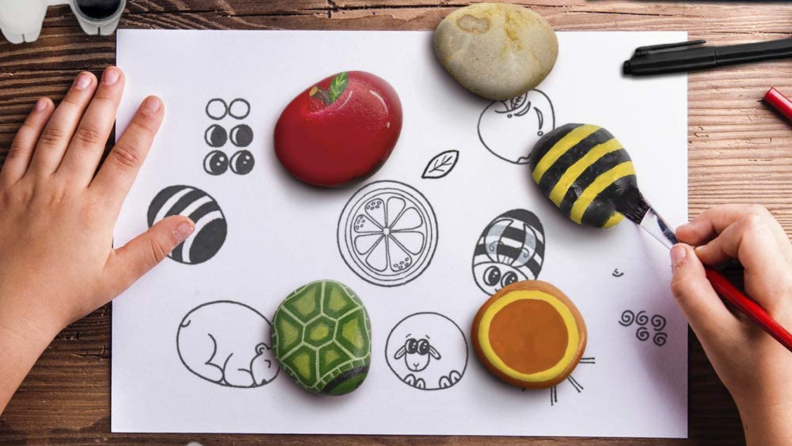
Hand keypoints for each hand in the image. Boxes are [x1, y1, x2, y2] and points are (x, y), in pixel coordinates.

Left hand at [0, 68, 193, 412]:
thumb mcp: (116, 277)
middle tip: (117, 75)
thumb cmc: (59, 295)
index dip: (142, 127)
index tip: (152, 104)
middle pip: (90, 135)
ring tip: (85, 78)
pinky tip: (40, 106)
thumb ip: (152, 247)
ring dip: (72, 102)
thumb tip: (185, 226)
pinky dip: (31, 124)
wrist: (5, 308)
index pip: (126, 158)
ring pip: (55, 134)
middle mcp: (64, 191)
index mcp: (95, 211)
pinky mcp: (6, 191)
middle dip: (107, 101)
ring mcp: (32, 187)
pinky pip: (20, 148)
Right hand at [671, 204, 791, 445]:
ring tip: (700, 258)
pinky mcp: (791, 282)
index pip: (748, 228)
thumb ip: (691, 290)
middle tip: (687, 239)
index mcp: (782, 286)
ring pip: (760, 230)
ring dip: (724, 236)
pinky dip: (735, 250)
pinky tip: (719, 271)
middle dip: (715, 224)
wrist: (784, 401)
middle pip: (756, 219)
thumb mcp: (713, 334)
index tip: (691, 255)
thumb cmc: (758, 376)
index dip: (712, 234)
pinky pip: (765, 248)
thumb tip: (679, 255)